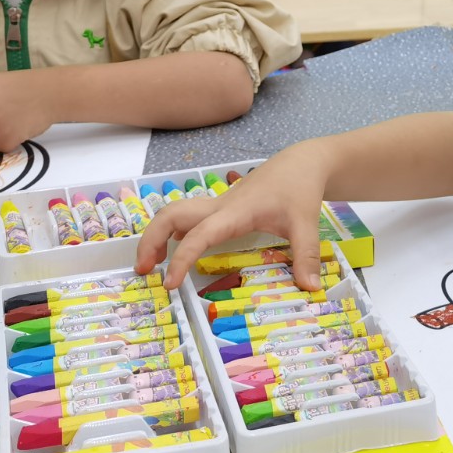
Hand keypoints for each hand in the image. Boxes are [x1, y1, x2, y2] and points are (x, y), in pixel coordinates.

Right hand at [135, 142, 331, 288]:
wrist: (301, 162)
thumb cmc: (300, 189)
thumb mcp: (307, 223)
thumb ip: (306, 256)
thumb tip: (309, 289)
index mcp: (235, 212)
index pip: (199, 235)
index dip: (181, 258)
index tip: (170, 283)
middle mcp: (219, 207)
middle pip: (170, 215)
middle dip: (150, 239)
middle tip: (143, 271)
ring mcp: (217, 206)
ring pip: (174, 213)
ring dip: (156, 235)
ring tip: (150, 265)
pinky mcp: (221, 208)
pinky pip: (187, 218)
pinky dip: (171, 233)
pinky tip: (172, 251)